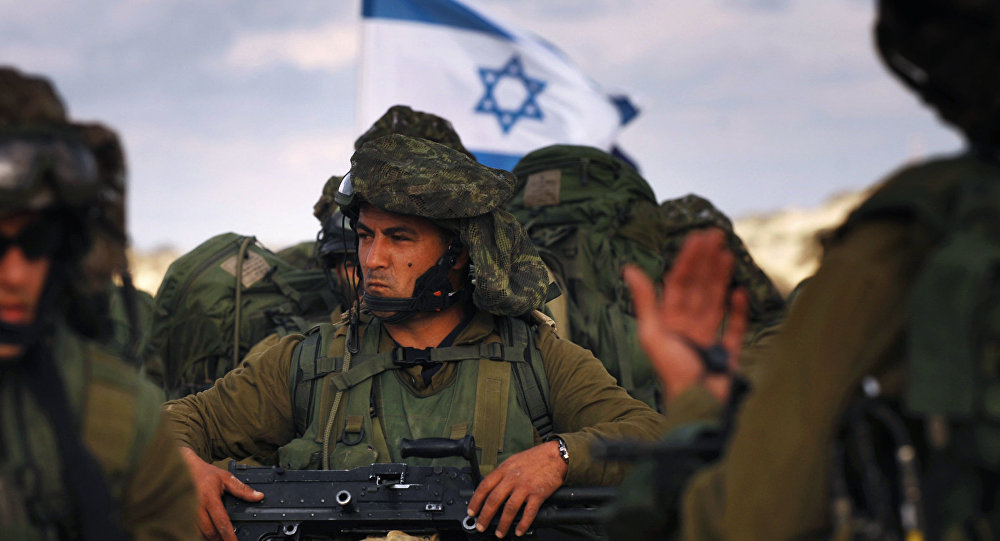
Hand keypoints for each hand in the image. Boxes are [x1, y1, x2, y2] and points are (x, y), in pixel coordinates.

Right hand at [179, 447, 263, 540]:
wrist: (183, 468)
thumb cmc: (205, 473)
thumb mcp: (226, 478)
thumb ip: (242, 489)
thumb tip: (259, 496)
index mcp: (210, 497)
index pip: (221, 521)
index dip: (229, 535)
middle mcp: (197, 506)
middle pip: (209, 531)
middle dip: (219, 539)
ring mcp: (187, 512)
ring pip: (199, 533)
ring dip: (209, 538)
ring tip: (218, 538)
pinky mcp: (181, 515)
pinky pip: (190, 530)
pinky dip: (199, 533)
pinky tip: (207, 533)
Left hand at [466, 441, 566, 536]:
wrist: (555, 455)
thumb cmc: (535, 458)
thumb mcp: (513, 461)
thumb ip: (502, 474)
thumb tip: (491, 488)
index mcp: (504, 469)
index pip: (484, 486)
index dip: (476, 500)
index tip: (472, 511)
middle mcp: (513, 478)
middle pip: (494, 499)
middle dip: (485, 516)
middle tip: (481, 526)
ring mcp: (526, 486)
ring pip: (510, 508)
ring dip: (503, 523)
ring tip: (499, 533)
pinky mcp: (538, 493)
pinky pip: (529, 512)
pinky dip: (523, 523)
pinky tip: (519, 530)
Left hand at [623, 229, 748, 405]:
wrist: (699, 405)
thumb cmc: (673, 373)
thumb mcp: (653, 334)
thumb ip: (645, 301)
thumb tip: (628, 268)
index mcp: (668, 323)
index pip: (679, 283)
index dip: (688, 260)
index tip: (698, 238)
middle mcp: (687, 328)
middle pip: (698, 288)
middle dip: (706, 261)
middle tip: (716, 235)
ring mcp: (708, 340)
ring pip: (715, 302)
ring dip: (721, 278)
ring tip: (727, 253)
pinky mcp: (727, 354)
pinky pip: (734, 328)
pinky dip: (737, 311)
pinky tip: (739, 292)